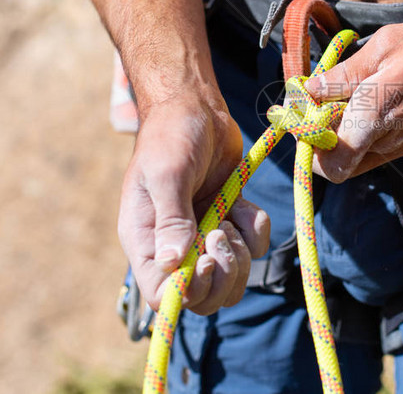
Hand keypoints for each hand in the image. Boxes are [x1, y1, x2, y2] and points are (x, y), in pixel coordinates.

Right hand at [118, 97, 270, 314]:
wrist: (195, 105)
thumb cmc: (171, 134)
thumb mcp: (167, 173)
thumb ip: (172, 218)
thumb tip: (176, 265)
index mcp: (147, 242)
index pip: (162, 295)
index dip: (189, 292)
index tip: (207, 260)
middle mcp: (174, 246)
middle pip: (203, 298)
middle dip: (222, 276)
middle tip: (222, 233)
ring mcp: (203, 234)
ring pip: (232, 279)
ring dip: (241, 254)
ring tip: (230, 216)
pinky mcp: (230, 219)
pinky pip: (253, 245)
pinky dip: (255, 228)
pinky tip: (243, 203)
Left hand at [305, 18, 402, 181]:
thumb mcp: (386, 46)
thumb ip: (345, 73)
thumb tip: (310, 89)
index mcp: (377, 114)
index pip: (327, 154)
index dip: (303, 136)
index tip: (293, 109)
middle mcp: (389, 140)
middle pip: (335, 166)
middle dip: (316, 141)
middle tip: (310, 108)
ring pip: (354, 159)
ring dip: (337, 138)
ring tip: (335, 101)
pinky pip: (374, 150)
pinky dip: (359, 134)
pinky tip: (361, 103)